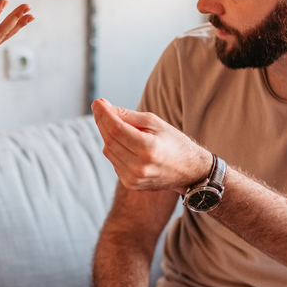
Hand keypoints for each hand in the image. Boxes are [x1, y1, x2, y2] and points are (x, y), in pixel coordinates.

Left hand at [91, 98, 212, 192]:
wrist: (188, 171)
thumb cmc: (173, 142)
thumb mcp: (155, 123)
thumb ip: (129, 116)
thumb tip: (104, 107)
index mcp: (148, 149)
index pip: (116, 129)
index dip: (104, 115)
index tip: (97, 102)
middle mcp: (139, 167)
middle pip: (109, 140)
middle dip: (102, 122)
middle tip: (100, 108)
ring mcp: (134, 178)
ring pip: (108, 151)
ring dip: (107, 135)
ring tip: (116, 124)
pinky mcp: (130, 184)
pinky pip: (114, 161)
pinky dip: (115, 149)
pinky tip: (124, 143)